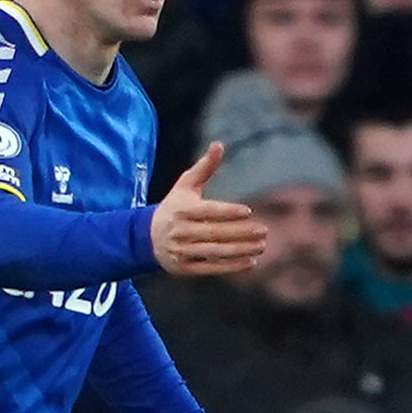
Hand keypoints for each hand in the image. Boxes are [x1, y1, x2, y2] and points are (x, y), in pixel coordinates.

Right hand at [149, 141, 267, 276]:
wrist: (147, 237)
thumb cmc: (174, 207)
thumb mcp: (185, 186)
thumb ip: (204, 167)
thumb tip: (219, 144)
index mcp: (181, 210)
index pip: (207, 211)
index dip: (227, 212)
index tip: (248, 211)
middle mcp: (181, 231)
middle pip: (214, 233)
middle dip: (241, 233)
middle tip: (264, 231)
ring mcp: (182, 252)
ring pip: (215, 252)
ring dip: (240, 251)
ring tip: (261, 246)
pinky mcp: (185, 268)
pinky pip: (211, 268)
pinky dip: (231, 266)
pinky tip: (251, 262)